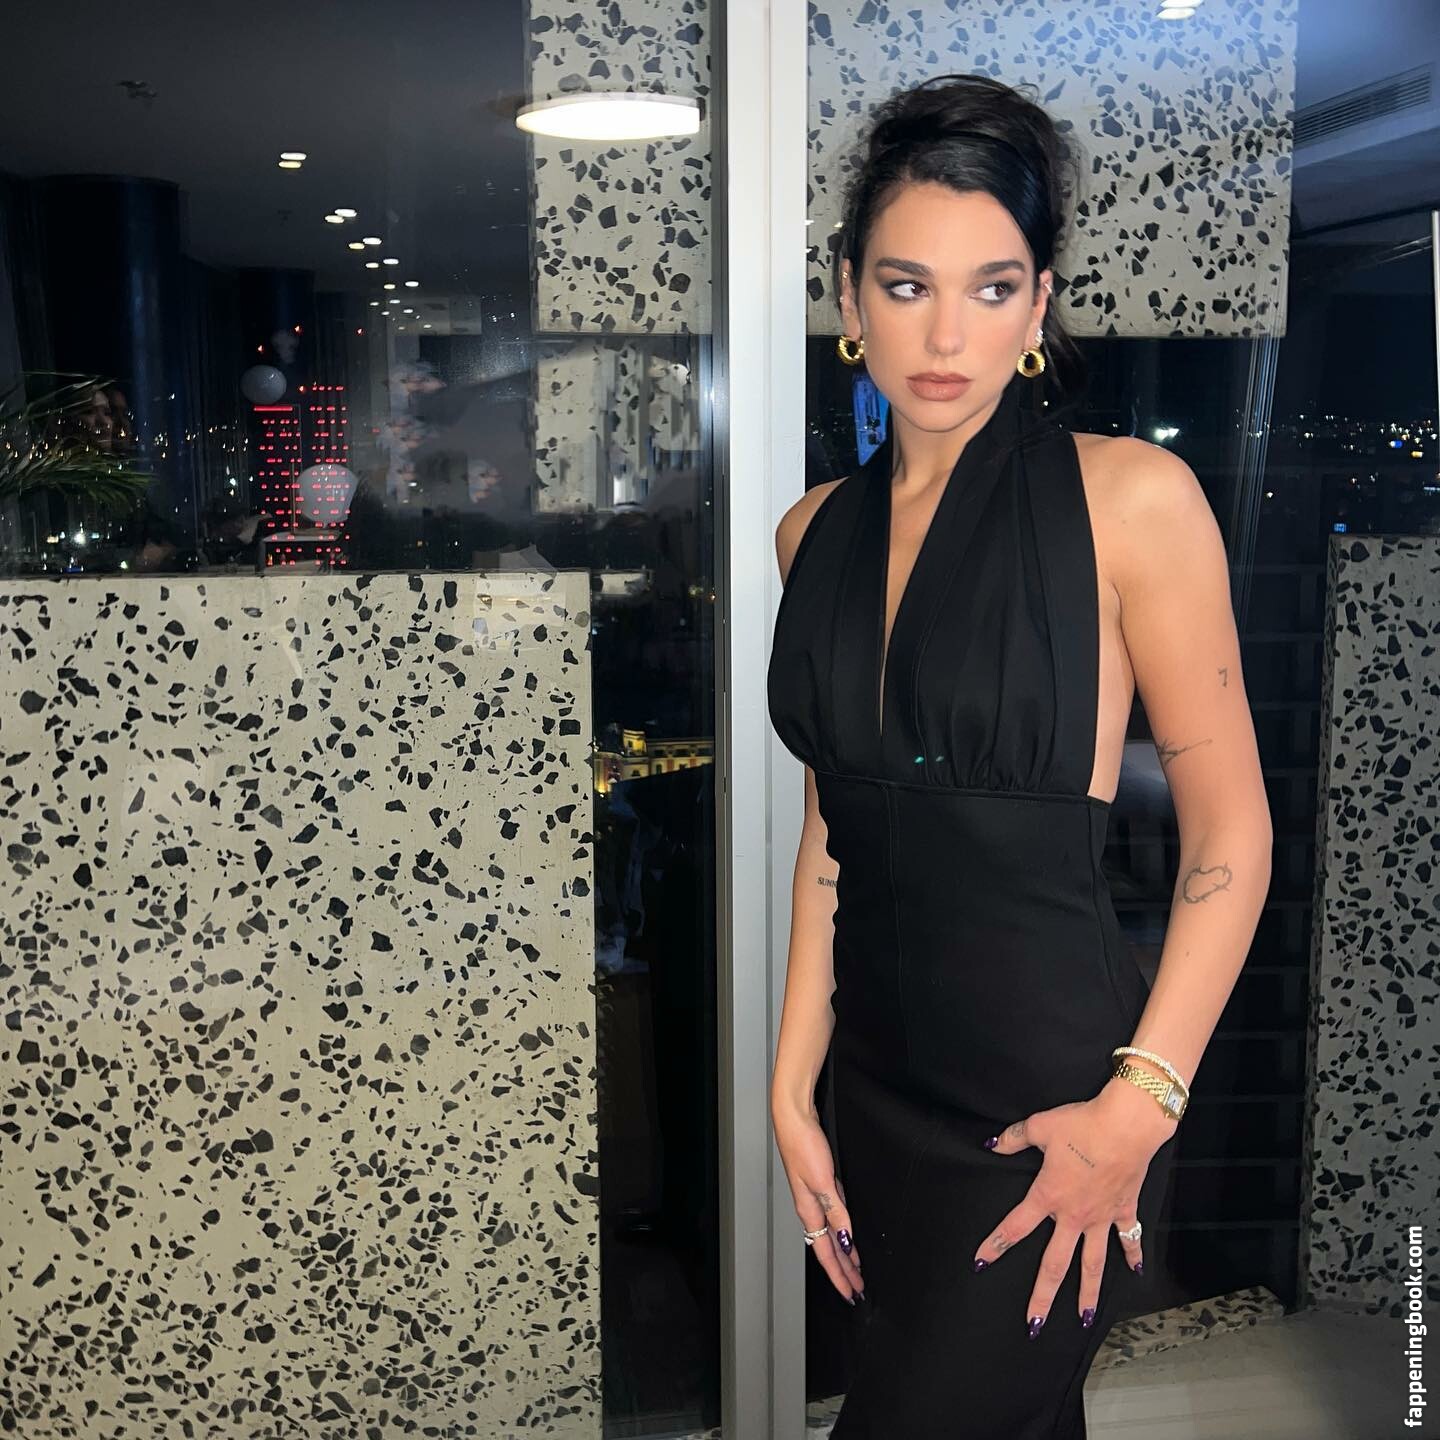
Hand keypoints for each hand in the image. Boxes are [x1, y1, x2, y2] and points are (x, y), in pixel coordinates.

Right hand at [771, 1100, 864, 1304]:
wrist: (794, 1117)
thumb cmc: (802, 1143)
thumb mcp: (823, 1180)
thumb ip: (835, 1211)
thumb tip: (845, 1240)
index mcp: (809, 1211)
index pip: (827, 1253)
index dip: (840, 1275)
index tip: (851, 1293)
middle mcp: (811, 1207)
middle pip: (829, 1248)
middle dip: (844, 1270)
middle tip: (857, 1288)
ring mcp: (815, 1196)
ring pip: (831, 1233)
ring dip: (844, 1253)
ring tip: (856, 1269)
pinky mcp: (821, 1183)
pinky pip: (834, 1217)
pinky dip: (842, 1231)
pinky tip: (848, 1233)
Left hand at [972, 1080, 1172, 1337]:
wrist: (1127, 1124)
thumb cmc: (1082, 1124)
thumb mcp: (1041, 1126)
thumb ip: (1015, 1137)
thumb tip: (994, 1144)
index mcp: (1049, 1196)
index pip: (1015, 1227)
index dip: (995, 1245)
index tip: (980, 1262)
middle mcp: (1075, 1215)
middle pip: (1055, 1264)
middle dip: (1042, 1295)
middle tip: (1034, 1324)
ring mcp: (1102, 1216)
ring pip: (1093, 1263)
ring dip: (1087, 1292)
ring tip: (1082, 1319)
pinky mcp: (1125, 1208)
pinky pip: (1129, 1237)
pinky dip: (1133, 1254)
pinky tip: (1135, 1273)